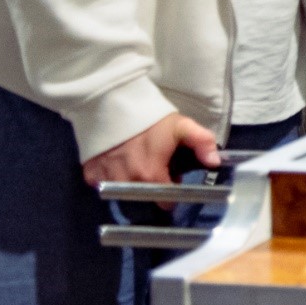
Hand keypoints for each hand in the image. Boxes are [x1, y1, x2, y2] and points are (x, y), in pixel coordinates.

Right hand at [81, 112, 219, 188]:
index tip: (172, 177)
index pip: (164, 202)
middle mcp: (126, 183)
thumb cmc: (149, 117)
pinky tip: (117, 161)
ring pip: (122, 192)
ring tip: (137, 161)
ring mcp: (105, 179)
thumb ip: (202, 142)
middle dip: (152, 186)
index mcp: (150, 175)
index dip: (171, 191)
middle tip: (155, 164)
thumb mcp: (181, 126)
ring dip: (131, 181)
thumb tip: (215, 162)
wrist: (110, 103)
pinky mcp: (90, 172)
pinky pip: (102, 183)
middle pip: (143, 196)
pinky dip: (110, 176)